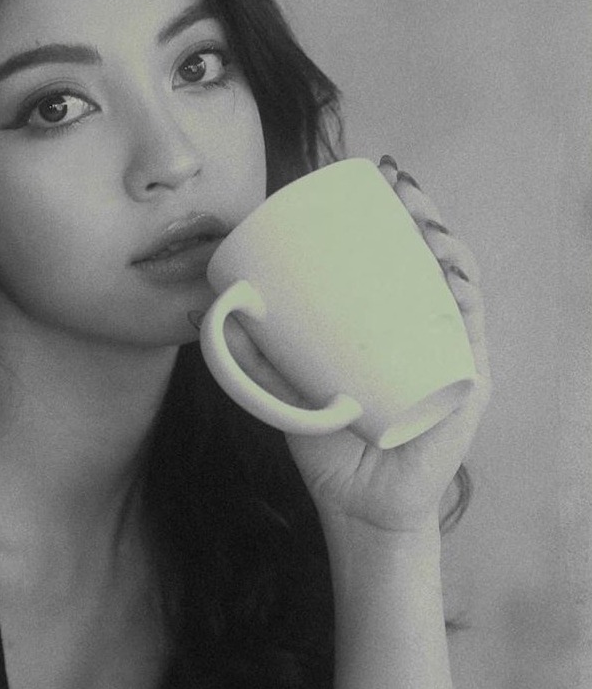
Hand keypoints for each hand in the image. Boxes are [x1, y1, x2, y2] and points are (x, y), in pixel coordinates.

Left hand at [216, 156, 491, 533]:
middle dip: (422, 211)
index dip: (398, 215)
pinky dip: (463, 297)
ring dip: (445, 239)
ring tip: (417, 214)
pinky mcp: (466, 387)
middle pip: (437, 259)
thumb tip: (217, 310)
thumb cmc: (330, 449)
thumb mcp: (286, 391)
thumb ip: (256, 354)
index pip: (404, 261)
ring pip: (461, 284)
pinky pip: (472, 333)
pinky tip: (447, 269)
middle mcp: (429, 336)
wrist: (358, 509)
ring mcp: (452, 358)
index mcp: (394, 330)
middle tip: (394, 182)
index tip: (378, 179)